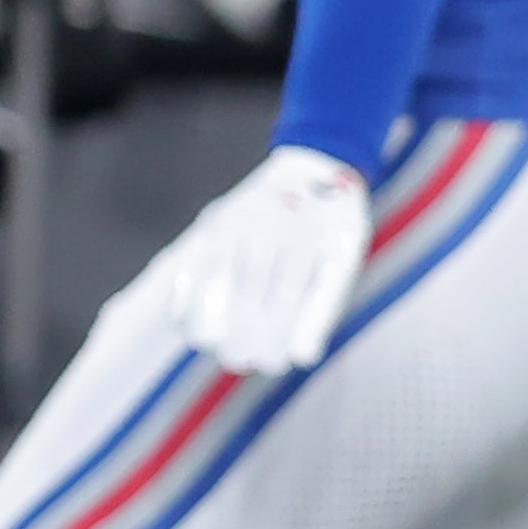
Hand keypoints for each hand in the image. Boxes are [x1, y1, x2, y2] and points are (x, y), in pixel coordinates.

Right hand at [168, 147, 372, 377]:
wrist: (315, 162)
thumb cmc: (332, 226)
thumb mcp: (341, 260)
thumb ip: (320, 308)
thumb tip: (302, 359)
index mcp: (307, 233)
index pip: (288, 291)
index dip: (277, 331)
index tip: (271, 366)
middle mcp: (270, 222)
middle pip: (249, 282)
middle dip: (241, 327)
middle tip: (237, 363)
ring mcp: (238, 218)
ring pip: (218, 271)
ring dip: (209, 312)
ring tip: (209, 347)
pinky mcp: (215, 221)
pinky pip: (196, 259)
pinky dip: (188, 290)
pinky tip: (186, 321)